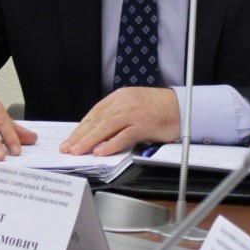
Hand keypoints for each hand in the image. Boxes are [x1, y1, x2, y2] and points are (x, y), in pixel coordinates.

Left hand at [60, 87, 178, 155]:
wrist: (182, 106)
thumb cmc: (159, 108)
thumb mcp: (134, 105)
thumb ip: (117, 116)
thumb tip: (99, 133)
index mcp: (119, 97)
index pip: (94, 113)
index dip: (81, 127)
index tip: (71, 139)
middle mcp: (124, 102)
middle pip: (96, 120)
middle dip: (79, 136)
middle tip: (67, 148)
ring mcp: (133, 113)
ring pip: (105, 127)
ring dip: (89, 141)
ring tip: (77, 151)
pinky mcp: (143, 124)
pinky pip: (123, 136)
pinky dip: (110, 144)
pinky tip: (100, 152)